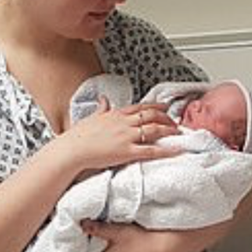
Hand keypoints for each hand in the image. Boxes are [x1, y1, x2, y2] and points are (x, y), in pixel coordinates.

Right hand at [51, 99, 181, 172]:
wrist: (72, 150)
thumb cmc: (78, 137)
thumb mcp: (91, 118)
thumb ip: (101, 108)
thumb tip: (103, 99)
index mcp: (116, 114)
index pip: (140, 106)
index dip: (155, 106)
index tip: (165, 107)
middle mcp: (124, 122)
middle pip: (151, 116)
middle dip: (166, 118)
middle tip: (175, 122)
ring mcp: (127, 136)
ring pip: (154, 130)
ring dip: (169, 130)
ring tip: (179, 133)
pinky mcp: (127, 151)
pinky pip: (151, 150)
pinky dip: (166, 150)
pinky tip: (176, 150)